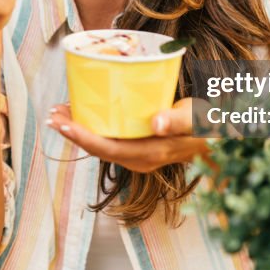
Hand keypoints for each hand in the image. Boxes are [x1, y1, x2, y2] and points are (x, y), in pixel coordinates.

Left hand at [45, 98, 209, 172]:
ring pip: (101, 143)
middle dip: (73, 131)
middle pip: (97, 147)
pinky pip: (109, 138)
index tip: (62, 123)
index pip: (106, 148)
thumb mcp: (194, 119)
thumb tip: (155, 124)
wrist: (217, 137)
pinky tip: (84, 112)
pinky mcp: (138, 146)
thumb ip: (176, 121)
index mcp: (148, 153)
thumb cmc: (206, 125)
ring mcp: (137, 154)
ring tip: (60, 111)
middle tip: (52, 113)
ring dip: (79, 129)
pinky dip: (93, 126)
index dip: (82, 137)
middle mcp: (138, 158)